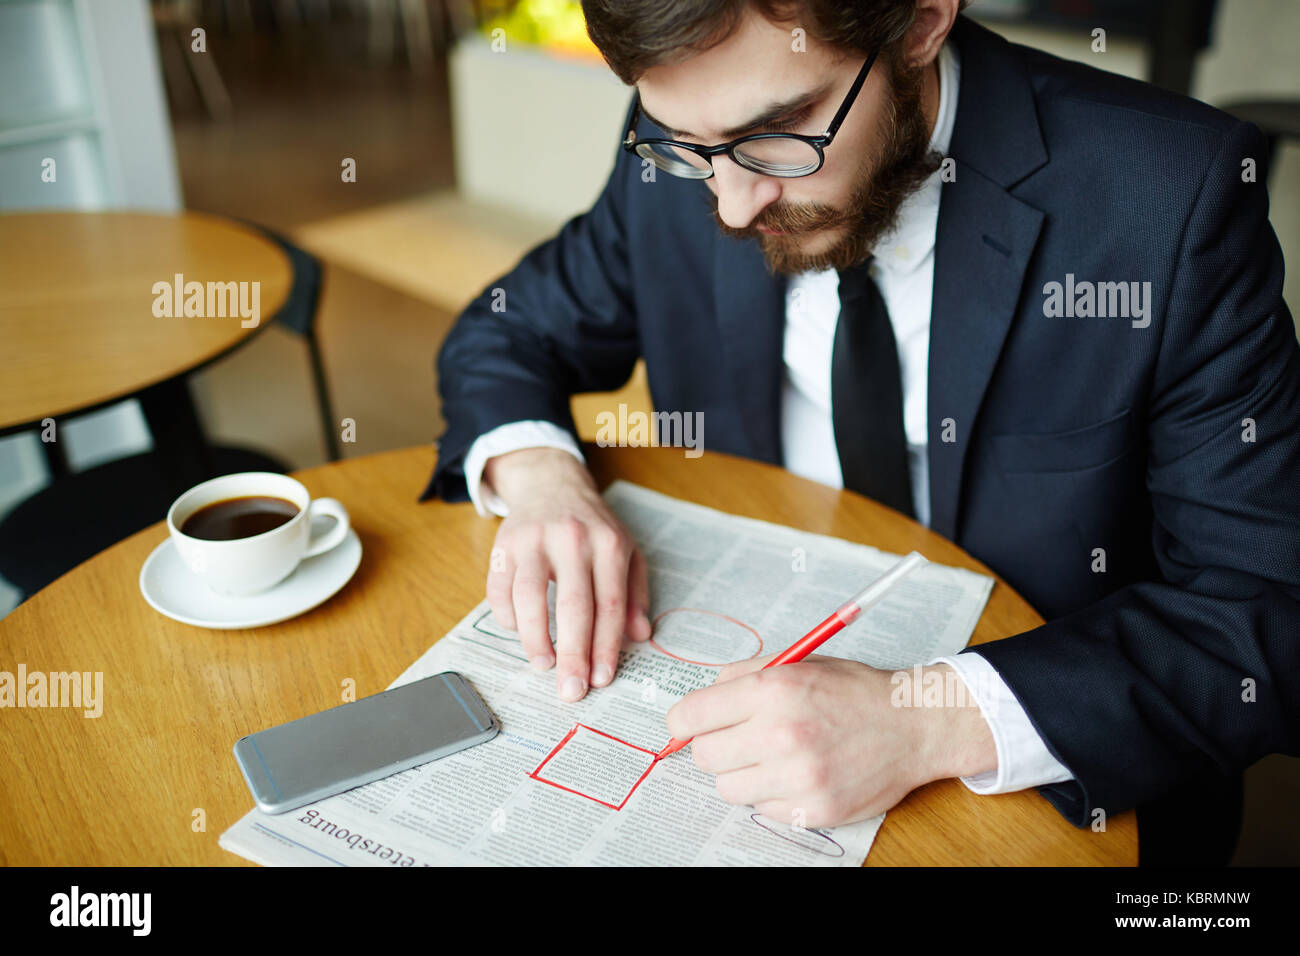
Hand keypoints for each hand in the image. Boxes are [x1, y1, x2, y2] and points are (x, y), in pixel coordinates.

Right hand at [483, 447, 651, 700]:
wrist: (551, 483)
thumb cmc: (593, 525)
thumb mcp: (627, 550)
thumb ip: (636, 593)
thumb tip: (640, 636)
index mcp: (609, 544)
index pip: (611, 604)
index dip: (606, 646)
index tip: (602, 678)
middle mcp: (573, 539)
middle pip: (573, 606)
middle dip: (572, 654)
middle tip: (571, 690)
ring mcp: (535, 539)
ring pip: (530, 597)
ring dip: (534, 639)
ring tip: (543, 666)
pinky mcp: (504, 543)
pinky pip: (500, 588)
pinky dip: (507, 617)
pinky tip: (519, 633)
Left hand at [665, 654, 996, 827]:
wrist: (912, 725)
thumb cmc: (853, 691)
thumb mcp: (797, 662)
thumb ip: (743, 675)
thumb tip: (701, 697)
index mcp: (774, 689)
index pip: (691, 716)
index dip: (683, 721)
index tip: (686, 725)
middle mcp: (783, 733)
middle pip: (704, 756)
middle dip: (714, 747)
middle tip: (738, 739)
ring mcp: (799, 776)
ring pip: (728, 788)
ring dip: (741, 774)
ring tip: (770, 757)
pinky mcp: (814, 809)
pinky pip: (763, 809)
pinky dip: (772, 794)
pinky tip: (797, 773)